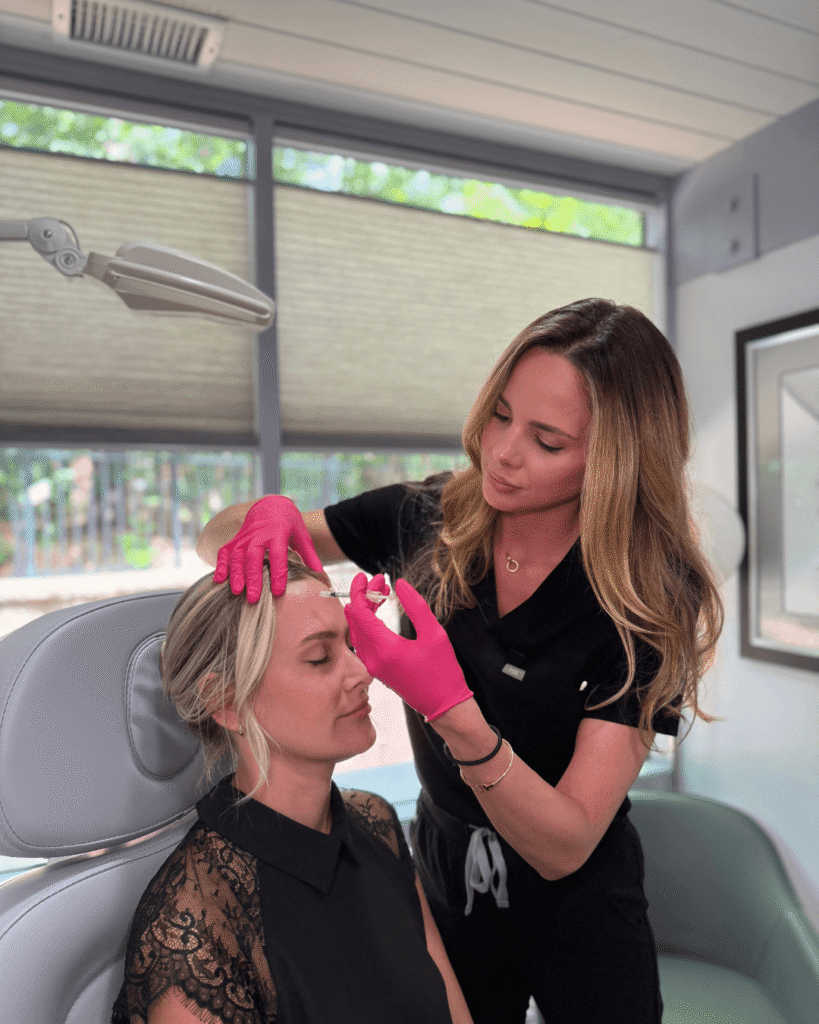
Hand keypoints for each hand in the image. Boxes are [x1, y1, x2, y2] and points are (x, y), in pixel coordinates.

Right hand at [213, 496, 323, 600]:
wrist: (270, 505)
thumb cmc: (289, 523)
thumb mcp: (302, 536)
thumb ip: (310, 556)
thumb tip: (321, 576)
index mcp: (278, 533)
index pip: (278, 555)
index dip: (278, 573)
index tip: (277, 591)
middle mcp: (258, 535)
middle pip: (253, 557)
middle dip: (253, 578)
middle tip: (253, 598)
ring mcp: (244, 537)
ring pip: (237, 556)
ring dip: (236, 574)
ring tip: (236, 592)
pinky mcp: (234, 540)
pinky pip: (224, 552)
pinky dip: (220, 566)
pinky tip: (219, 580)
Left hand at [344, 573, 472, 721]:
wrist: (444, 705)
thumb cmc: (443, 672)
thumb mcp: (435, 634)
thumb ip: (416, 606)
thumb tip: (399, 583)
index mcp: (384, 649)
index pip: (359, 613)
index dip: (360, 591)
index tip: (366, 576)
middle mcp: (373, 658)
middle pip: (357, 620)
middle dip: (364, 597)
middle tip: (379, 580)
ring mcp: (373, 666)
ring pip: (358, 630)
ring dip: (366, 609)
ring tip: (381, 593)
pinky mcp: (377, 669)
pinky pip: (364, 641)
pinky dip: (368, 623)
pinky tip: (380, 612)